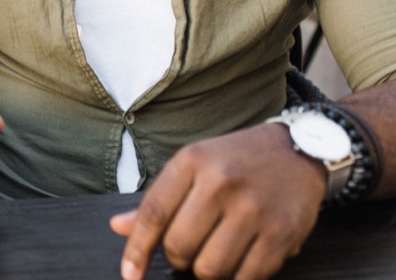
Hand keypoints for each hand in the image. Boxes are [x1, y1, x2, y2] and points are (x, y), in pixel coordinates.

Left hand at [110, 123, 324, 279]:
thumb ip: (157, 200)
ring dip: (206, 272)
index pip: (153, 214)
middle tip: (187, 251)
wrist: (297, 149)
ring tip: (213, 255)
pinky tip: (239, 261)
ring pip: (211, 269)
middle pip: (179, 247)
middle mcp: (221, 183)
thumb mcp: (191, 166)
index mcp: (191, 162)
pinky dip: (237, 278)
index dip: (136, 250)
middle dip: (177, 259)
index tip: (129, 274)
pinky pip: (248, 277)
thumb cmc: (234, 161)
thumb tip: (118, 227)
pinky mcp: (282, 233)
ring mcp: (254, 209)